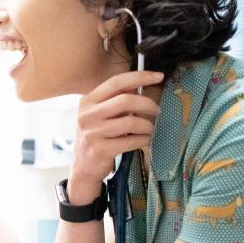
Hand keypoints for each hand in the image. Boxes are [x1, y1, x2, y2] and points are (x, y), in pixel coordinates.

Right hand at [68, 70, 162, 199]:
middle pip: (125, 100)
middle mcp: (87, 115)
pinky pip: (131, 141)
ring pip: (131, 122)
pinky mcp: (101, 150)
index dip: (140, 77)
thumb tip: (140, 84)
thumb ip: (115, 100)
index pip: (116, 82)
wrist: (84, 167)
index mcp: (87, 101)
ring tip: (149, 129)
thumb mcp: (99, 115)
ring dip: (147, 125)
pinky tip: (144, 140)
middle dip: (147, 104)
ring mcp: (92, 133)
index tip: (159, 76)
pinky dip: (143, 139)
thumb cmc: (97, 137)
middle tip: (157, 110)